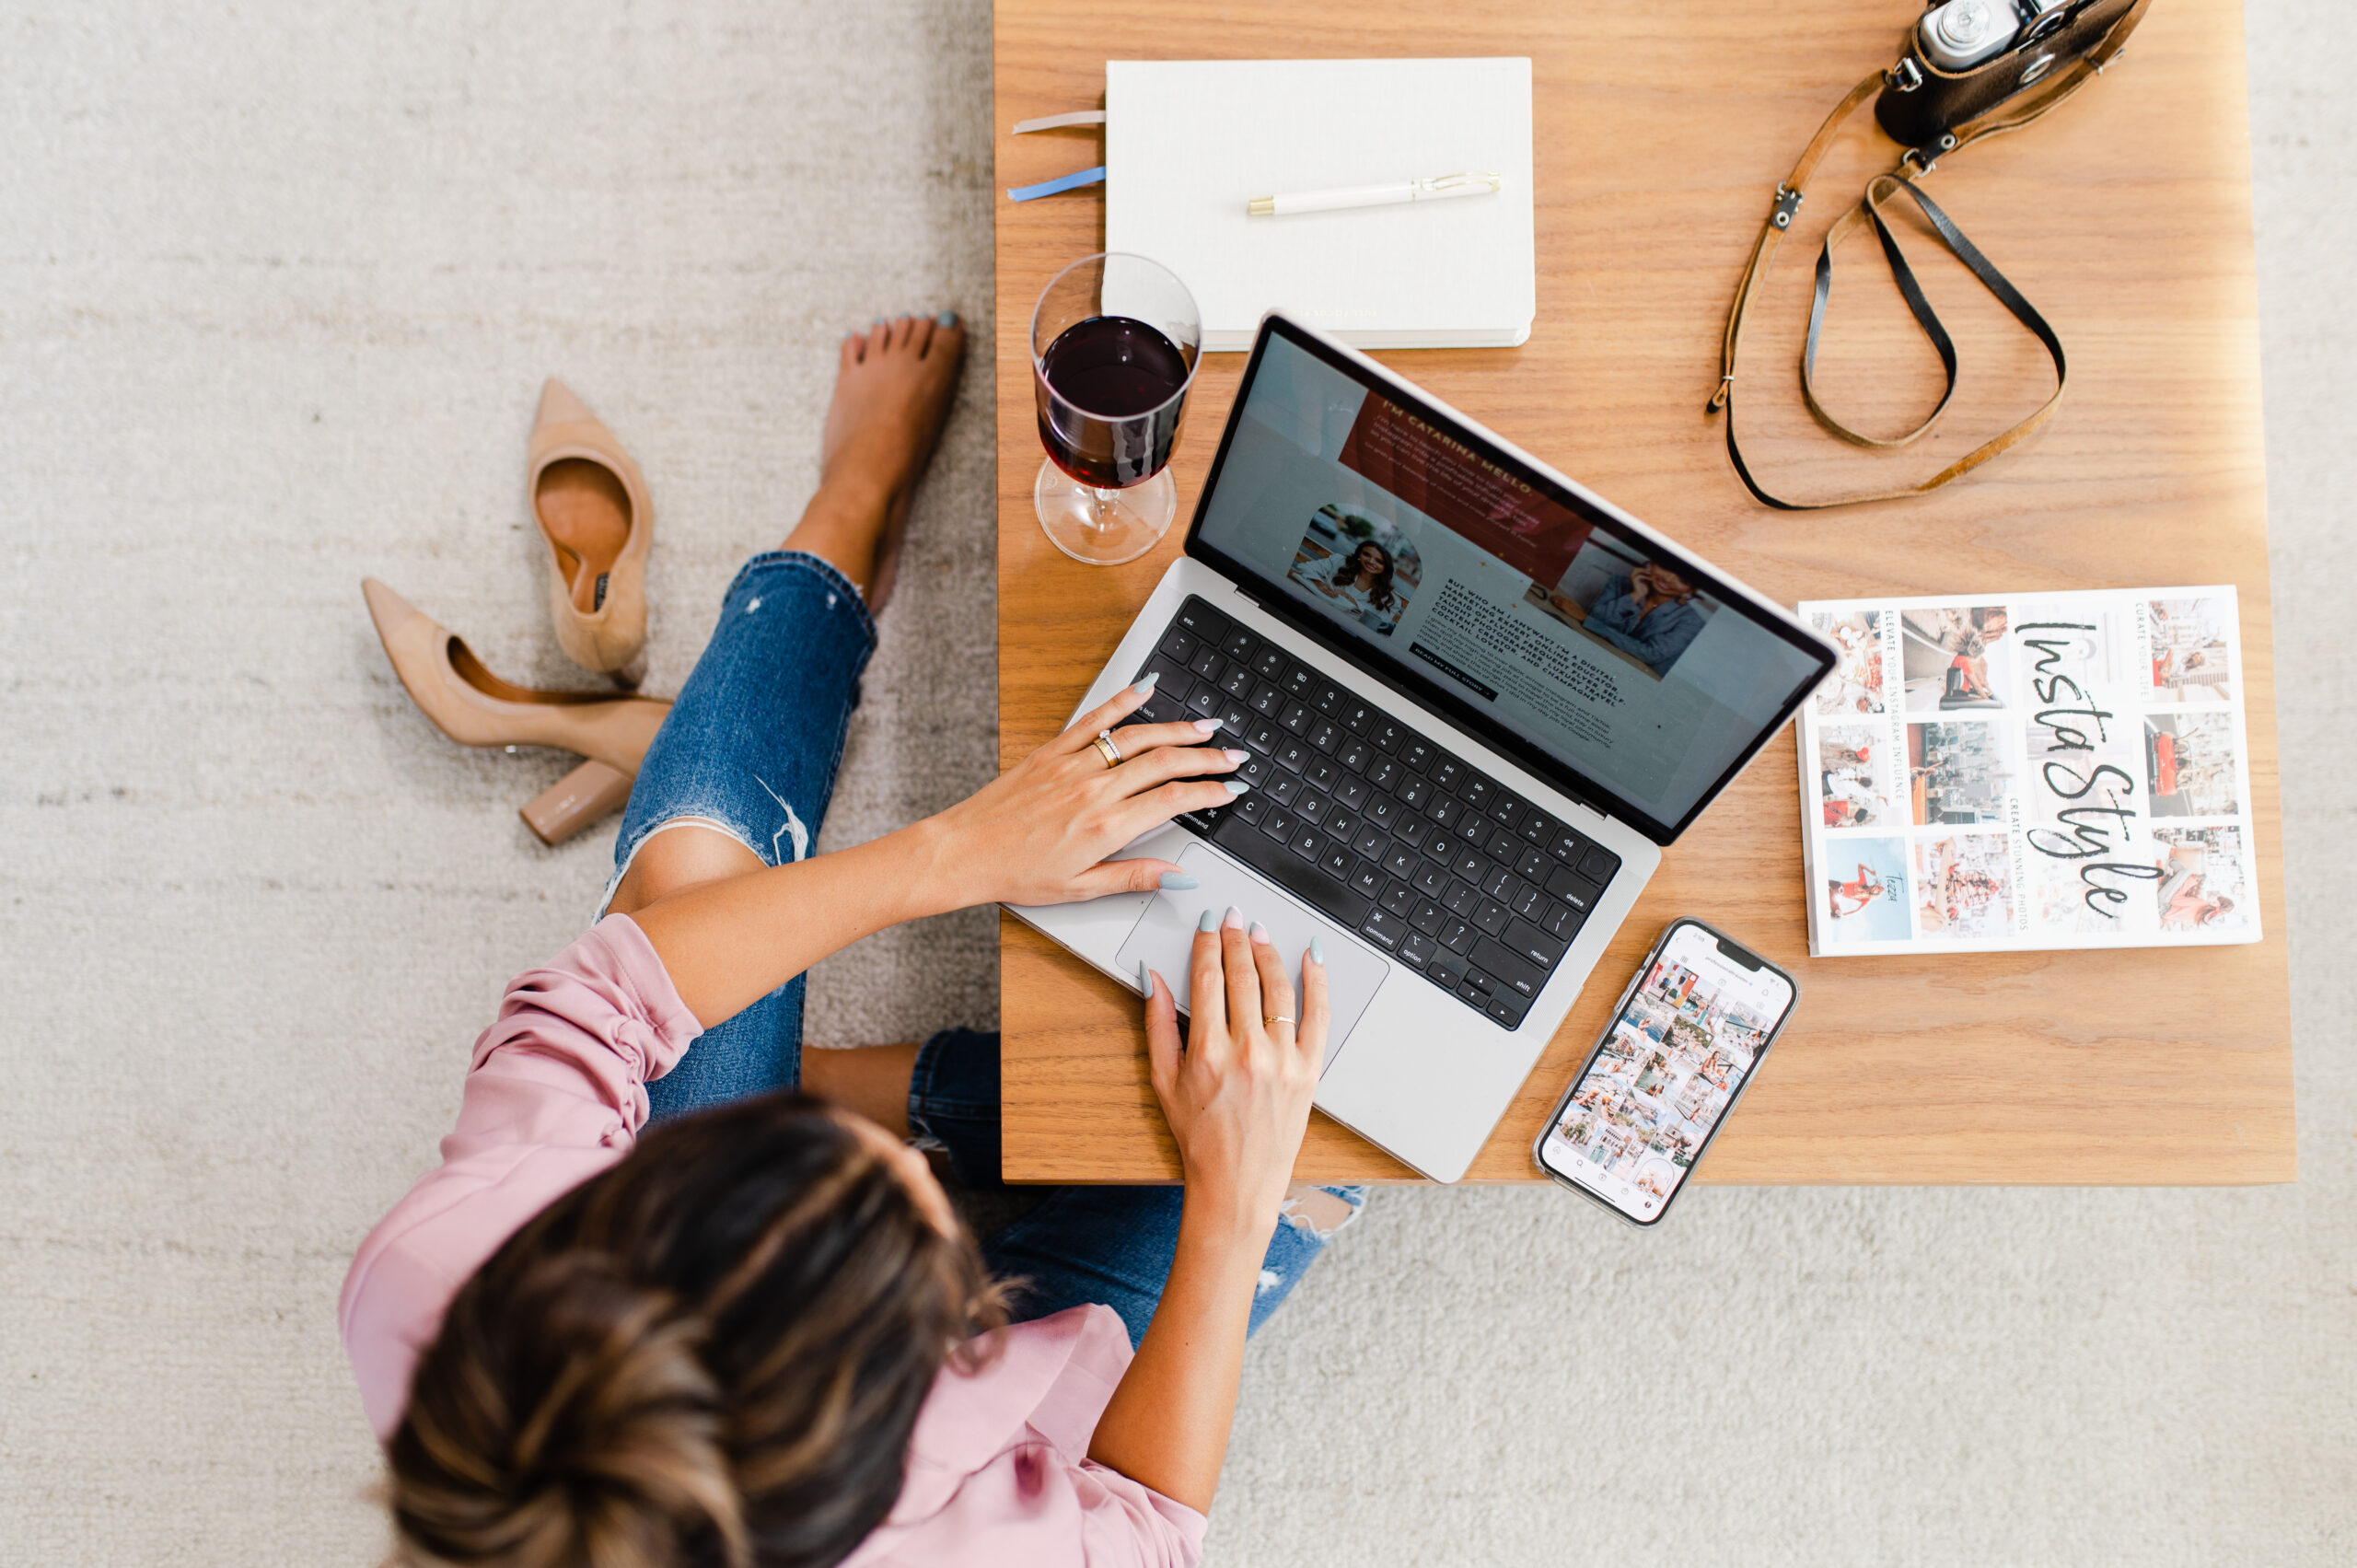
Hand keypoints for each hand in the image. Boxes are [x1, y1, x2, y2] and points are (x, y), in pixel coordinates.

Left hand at [920, 677, 1245, 909]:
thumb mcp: (1081, 888)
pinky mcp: (1051, 750)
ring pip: (1137, 737)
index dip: (1210, 791)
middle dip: (1206, 757)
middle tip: (1233, 755)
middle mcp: (1093, 789)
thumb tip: (1178, 877)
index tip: (1231, 788)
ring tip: (1206, 725)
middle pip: (1165, 763)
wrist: (963, 852)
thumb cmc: (1015, 872)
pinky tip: (1144, 689)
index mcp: (1105, 826)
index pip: (1174, 800)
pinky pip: (1093, 720)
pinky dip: (1121, 701)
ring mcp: (1072, 764)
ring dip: (1177, 728)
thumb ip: (1134, 877)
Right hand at [1141, 911, 1329, 1236]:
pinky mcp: (1309, 1070)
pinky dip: (1317, 982)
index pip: (1207, 979)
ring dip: (1269, 953)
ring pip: (1278, 988)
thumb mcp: (1163, 1082)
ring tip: (1261, 933)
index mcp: (1207, 1052)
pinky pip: (1319, 1015)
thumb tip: (1153, 979)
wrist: (1238, 1183)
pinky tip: (1312, 959)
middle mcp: (1247, 1051)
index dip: (1207, 945)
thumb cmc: (1199, 1138)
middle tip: (1234, 918)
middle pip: (1243, 976)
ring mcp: (1283, 1060)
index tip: (1209, 926)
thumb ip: (1158, 1025)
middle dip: (1236, 939)